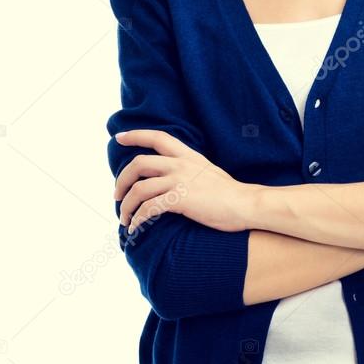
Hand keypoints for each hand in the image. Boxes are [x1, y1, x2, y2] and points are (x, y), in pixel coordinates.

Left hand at [113, 129, 257, 234]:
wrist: (246, 204)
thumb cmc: (230, 193)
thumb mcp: (208, 171)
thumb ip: (190, 169)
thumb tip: (174, 177)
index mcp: (188, 155)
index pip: (157, 137)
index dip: (135, 135)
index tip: (119, 138)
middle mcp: (180, 165)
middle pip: (138, 164)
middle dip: (122, 180)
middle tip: (117, 195)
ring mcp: (180, 181)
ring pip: (139, 189)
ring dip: (127, 205)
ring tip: (124, 218)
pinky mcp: (180, 200)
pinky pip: (149, 209)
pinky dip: (137, 219)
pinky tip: (136, 228)